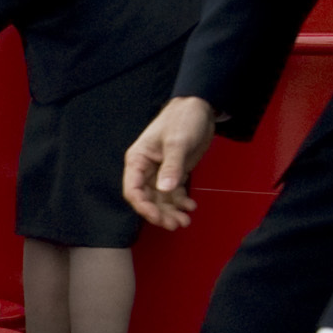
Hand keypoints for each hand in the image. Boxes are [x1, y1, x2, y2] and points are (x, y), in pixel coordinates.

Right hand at [123, 95, 216, 229]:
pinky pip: (174, 193)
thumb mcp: (177, 142)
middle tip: (175, 224)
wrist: (199, 107)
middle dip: (159, 213)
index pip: (133, 190)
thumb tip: (164, 189)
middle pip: (147, 199)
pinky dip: (181, 202)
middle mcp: (146, 169)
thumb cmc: (182, 119)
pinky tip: (190, 207)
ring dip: (170, 212)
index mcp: (138, 159)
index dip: (143, 207)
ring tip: (184, 221)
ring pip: (160, 199)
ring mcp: (160, 172)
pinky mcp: (174, 173)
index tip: (157, 217)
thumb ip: (172, 166)